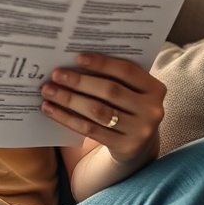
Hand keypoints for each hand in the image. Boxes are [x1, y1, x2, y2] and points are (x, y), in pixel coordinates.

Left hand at [40, 53, 164, 165]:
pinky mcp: (124, 147)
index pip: (127, 71)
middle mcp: (152, 110)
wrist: (138, 144)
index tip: (77, 57)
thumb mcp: (130, 90)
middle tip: (56, 75)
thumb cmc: (127, 106)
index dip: (102, 63)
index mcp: (155, 88)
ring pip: (98, 111)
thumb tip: (74, 60)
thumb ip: (113, 76)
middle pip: (110, 91)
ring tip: (48, 91)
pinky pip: (90, 129)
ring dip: (69, 100)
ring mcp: (140, 131)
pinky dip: (67, 118)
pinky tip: (51, 109)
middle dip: (80, 81)